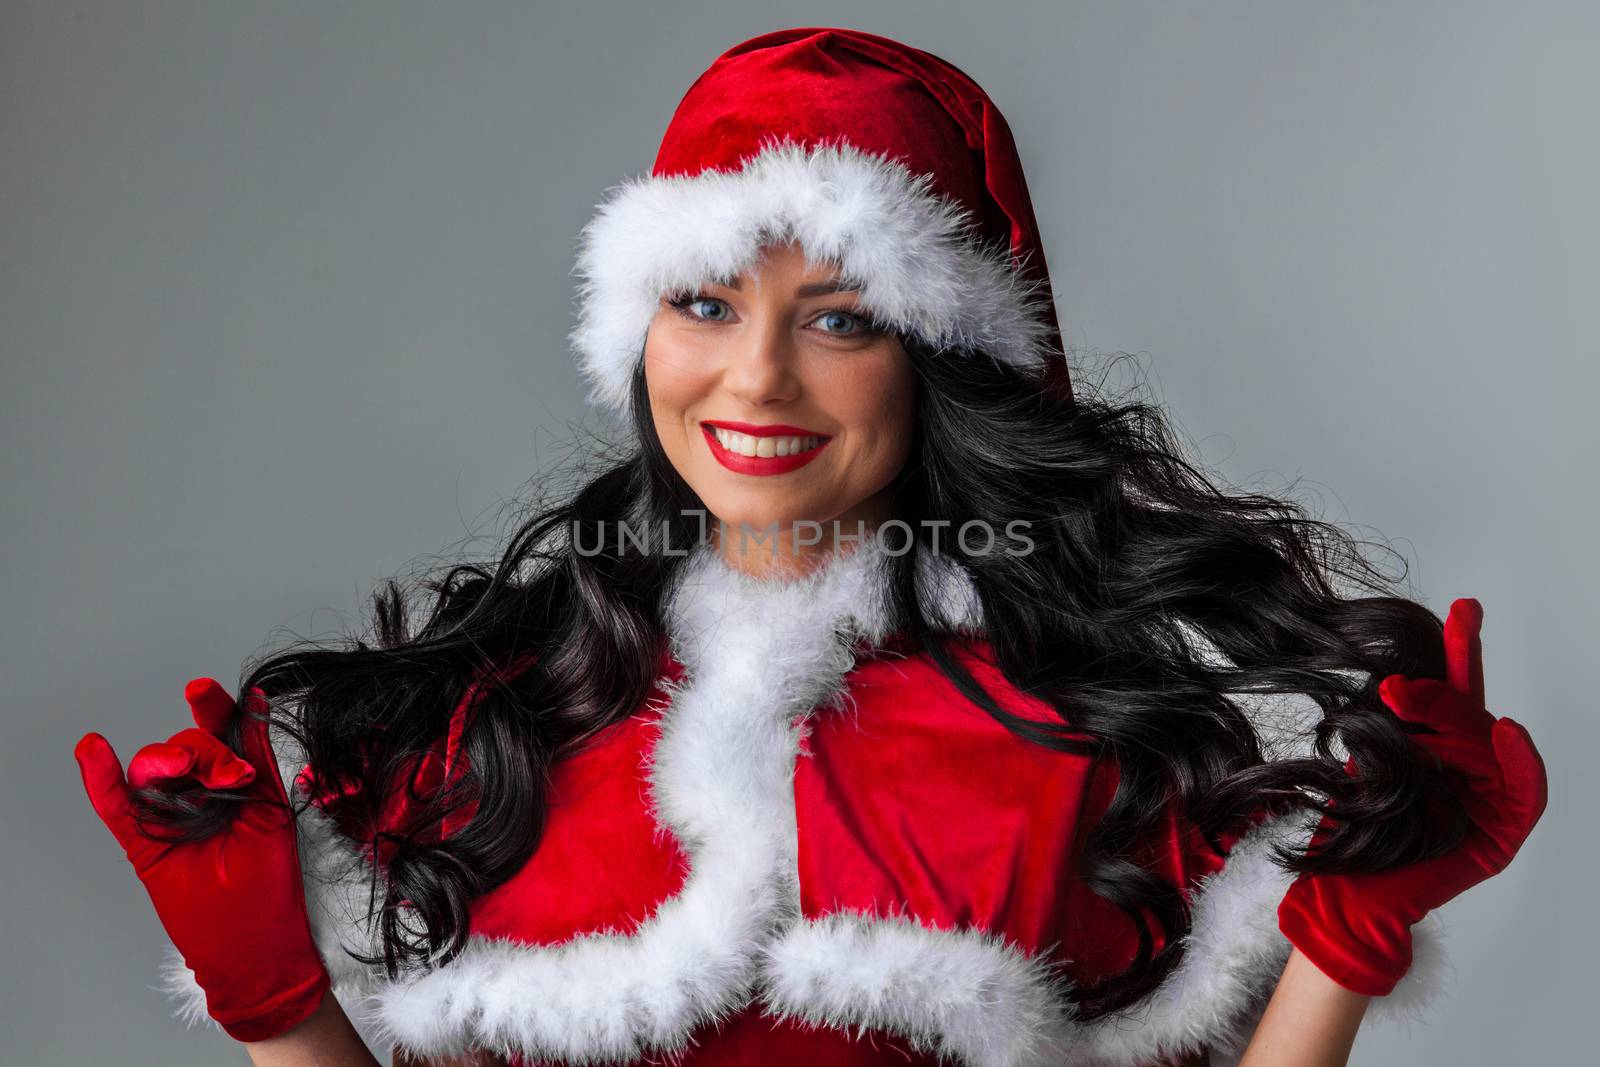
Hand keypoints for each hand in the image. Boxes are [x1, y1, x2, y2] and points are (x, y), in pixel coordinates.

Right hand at [75, 679, 330, 1041]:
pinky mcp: (145, 845)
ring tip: (185, 771)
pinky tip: (93, 751)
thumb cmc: (270, 883)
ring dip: (166, 760)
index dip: (213, 708)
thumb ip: (256, 757)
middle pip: (188, 747)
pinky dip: (102, 780)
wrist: (255, 947)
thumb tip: (254, 701)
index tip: (202, 691)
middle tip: (232, 776)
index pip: (219, 732)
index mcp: (234, 781)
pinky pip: (117, 807)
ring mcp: (170, 818)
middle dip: (207, 750)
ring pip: (153, 768)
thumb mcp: (271, 810)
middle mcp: (199, 794)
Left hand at [1276, 598, 1547, 995]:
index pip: (1455, 691)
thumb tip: (1395, 682)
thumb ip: (1390, 723)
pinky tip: (1506, 730)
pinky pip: (1526, 791)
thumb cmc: (1351, 829)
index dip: (1461, 648)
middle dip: (1437, 694)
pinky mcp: (1503, 833)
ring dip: (1454, 723)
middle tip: (1394, 691)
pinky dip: (1520, 759)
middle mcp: (1469, 768)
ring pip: (1488, 743)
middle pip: (1470, 713)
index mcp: (1435, 746)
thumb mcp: (1365, 759)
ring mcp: (1490, 799)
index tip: (1462, 607)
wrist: (1346, 890)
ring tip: (1414, 713)